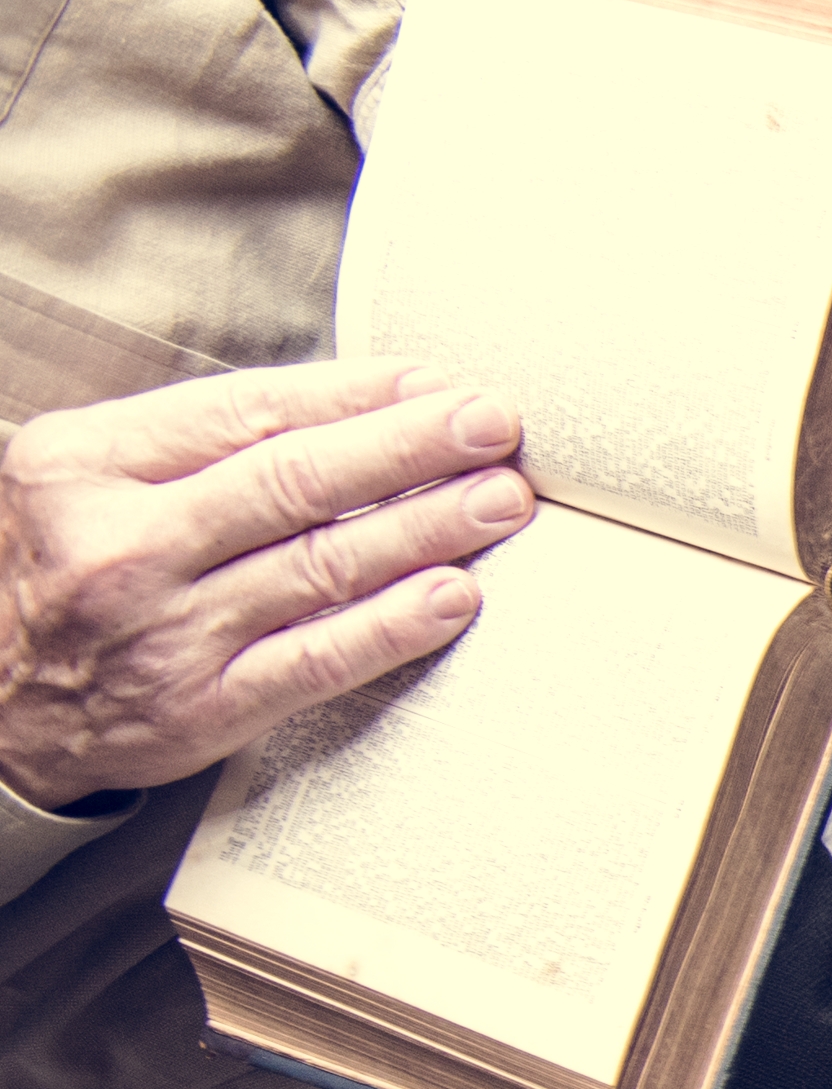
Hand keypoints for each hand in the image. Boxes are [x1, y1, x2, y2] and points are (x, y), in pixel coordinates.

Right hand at [0, 363, 524, 816]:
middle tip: (493, 424)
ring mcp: (164, 631)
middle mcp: (122, 543)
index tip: (437, 380)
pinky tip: (456, 595)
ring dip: (426, 528)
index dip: (355, 394)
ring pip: (319, 566)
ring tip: (501, 499)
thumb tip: (367, 402)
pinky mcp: (203, 708)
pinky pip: (318, 658)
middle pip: (293, 482)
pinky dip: (393, 625)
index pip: (246, 412)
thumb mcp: (95, 478)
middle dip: (407, 447)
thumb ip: (204, 441)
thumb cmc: (73, 566)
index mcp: (87, 464)